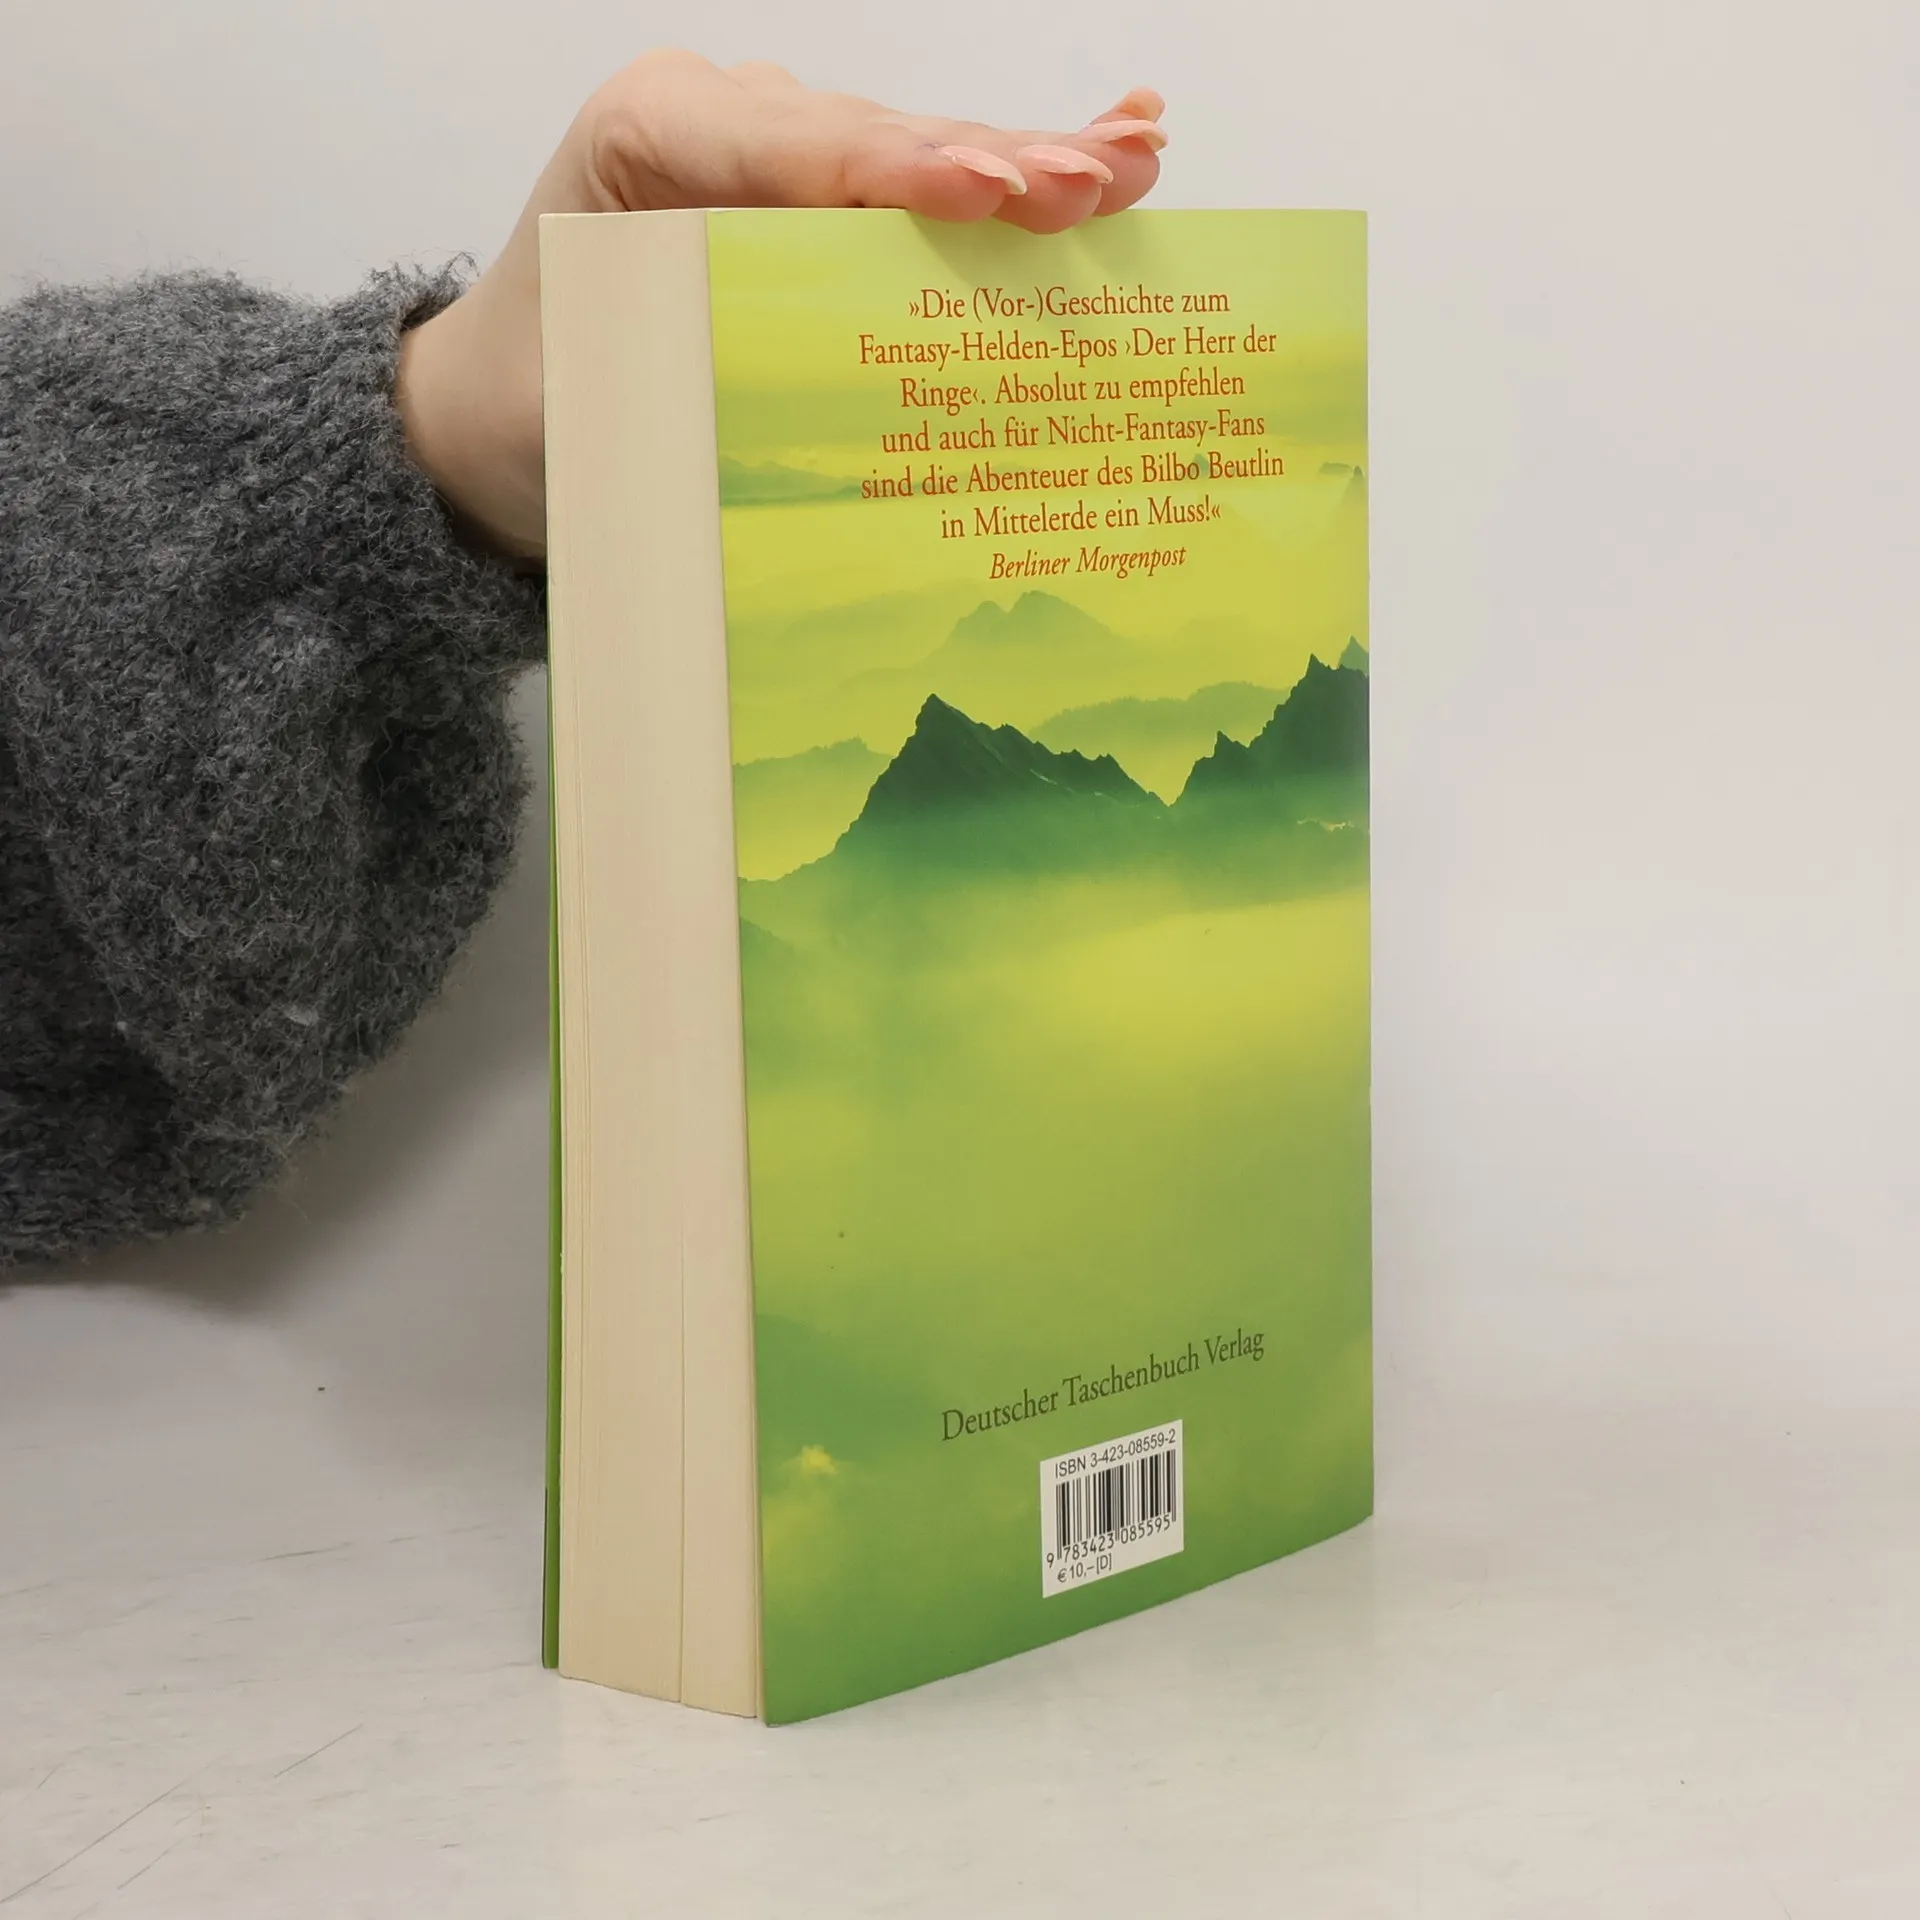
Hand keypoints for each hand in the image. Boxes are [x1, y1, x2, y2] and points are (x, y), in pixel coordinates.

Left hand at [396, 51, 1166, 556]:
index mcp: (648, 138)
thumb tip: (830, 445)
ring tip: (1133, 160)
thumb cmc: (537, 407)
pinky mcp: (811, 201)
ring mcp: (774, 153)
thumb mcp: (592, 406)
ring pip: (915, 158)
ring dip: (1029, 166)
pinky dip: (1008, 187)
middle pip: (877, 139)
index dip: (901, 172)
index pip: (793, 148)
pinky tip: (1104, 155)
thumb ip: (696, 392)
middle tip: (1100, 178)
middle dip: (997, 160)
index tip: (990, 193)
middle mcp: (720, 123)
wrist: (493, 410)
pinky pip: (917, 190)